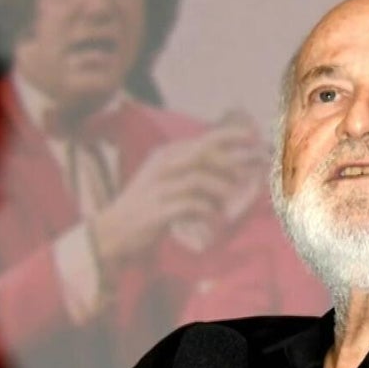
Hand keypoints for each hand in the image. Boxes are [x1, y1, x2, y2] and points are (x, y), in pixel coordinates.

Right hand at [90, 120, 267, 261]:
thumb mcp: (168, 181)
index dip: (230, 137)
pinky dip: (208, 212)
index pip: (203, 140)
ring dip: (220, 192)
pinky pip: (192, 205)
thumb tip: (233, 174)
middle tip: (247, 179)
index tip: (253, 138)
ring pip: (200, 179)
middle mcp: (163, 165)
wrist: (115, 230)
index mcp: (167, 154)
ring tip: (229, 207)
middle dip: (230, 164)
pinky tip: (213, 221)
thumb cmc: (148, 206)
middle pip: (204, 154)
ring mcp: (159, 185)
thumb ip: (194, 172)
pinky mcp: (159, 208)